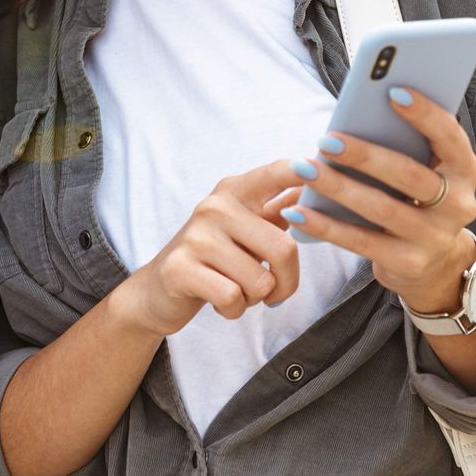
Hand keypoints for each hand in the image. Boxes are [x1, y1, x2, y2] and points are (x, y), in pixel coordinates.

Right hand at [113, 159, 307, 338]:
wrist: (159, 289)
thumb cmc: (215, 259)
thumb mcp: (245, 228)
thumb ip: (278, 209)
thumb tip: (316, 186)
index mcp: (235, 192)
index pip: (273, 174)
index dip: (297, 170)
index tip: (316, 164)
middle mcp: (215, 207)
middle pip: (283, 249)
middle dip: (287, 283)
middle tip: (272, 290)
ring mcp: (196, 236)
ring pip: (260, 281)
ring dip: (255, 299)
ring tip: (235, 289)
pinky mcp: (180, 268)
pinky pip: (233, 298)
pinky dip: (234, 310)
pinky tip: (220, 302)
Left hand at [283, 86, 475, 312]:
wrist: (435, 264)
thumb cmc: (418, 198)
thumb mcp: (425, 170)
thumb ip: (406, 143)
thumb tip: (360, 109)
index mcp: (464, 171)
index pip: (450, 138)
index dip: (425, 115)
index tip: (392, 91)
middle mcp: (458, 205)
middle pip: (409, 175)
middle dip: (366, 155)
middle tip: (326, 140)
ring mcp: (435, 238)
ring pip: (382, 209)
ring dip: (339, 187)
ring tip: (305, 169)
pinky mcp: (408, 263)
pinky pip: (361, 242)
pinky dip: (325, 226)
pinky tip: (298, 211)